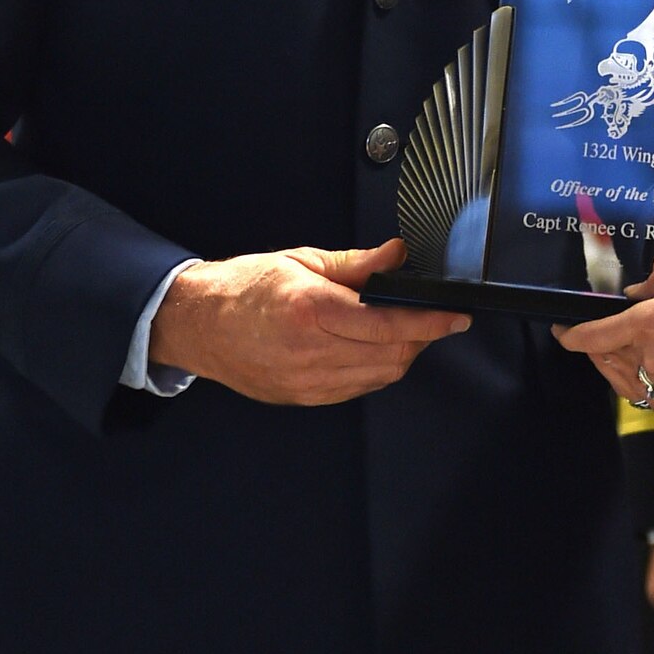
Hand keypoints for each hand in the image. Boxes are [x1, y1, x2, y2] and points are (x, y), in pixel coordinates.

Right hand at [149, 238, 468, 404]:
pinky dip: (377, 370)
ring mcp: (306, 381)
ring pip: (379, 376)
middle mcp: (310, 351)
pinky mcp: (302, 398)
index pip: (388, 324)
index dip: (431, 322)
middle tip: (434, 319)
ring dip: (402, 355)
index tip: (456, 316)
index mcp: (311, 310)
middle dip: (423, 338)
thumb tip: (397, 255)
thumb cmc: (244, 288)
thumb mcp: (302, 261)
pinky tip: (375, 350)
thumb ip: (356, 264)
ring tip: (405, 331)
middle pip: (392, 356)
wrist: (197, 325)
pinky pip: (357, 389)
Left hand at [553, 262, 653, 427]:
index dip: (572, 335)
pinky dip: (639, 387)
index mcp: (649, 324)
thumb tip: (637, 290)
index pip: (595, 335)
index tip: (561, 331)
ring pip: (623, 382)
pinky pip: (648, 400)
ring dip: (612, 369)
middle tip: (595, 339)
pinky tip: (644, 381)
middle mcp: (648, 360)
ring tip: (612, 359)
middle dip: (597, 348)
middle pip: (607, 358)